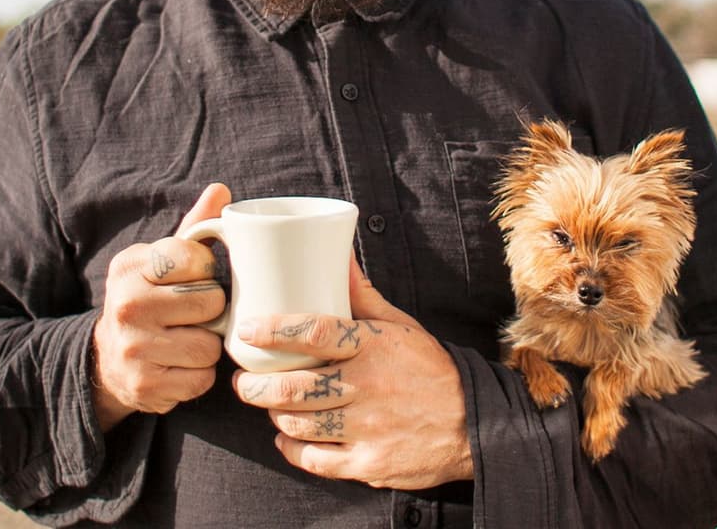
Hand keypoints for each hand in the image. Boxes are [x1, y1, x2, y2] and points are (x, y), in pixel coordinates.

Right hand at [91, 183, 230, 431]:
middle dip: (211, 310)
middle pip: (210, 303)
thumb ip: (193, 227)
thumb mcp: (161, 261)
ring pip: (209, 345)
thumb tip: (221, 190)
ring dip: (207, 345)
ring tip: (186, 338)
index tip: (191, 277)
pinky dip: (199, 375)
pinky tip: (179, 365)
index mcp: (130, 266)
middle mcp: (127, 305)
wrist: (108, 360)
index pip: (196, 258)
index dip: (205, 270)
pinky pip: (202, 379)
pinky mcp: (145, 385)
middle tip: (192, 313)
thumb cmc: (148, 300)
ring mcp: (134, 348)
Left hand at [231, 256, 472, 489]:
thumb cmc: (430, 370)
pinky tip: (286, 435)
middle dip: (255, 386)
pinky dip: (292, 448)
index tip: (247, 330)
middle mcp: (366, 386)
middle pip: (292, 388)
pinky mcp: (368, 463)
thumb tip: (339, 253)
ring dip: (273, 414)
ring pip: (298, 423)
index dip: (273, 331)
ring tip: (267, 404)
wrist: (473, 424)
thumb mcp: (401, 326)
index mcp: (373, 346)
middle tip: (243, 380)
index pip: (313, 332)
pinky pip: (315, 459)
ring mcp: (367, 428)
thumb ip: (363, 296)